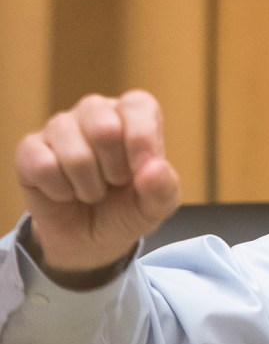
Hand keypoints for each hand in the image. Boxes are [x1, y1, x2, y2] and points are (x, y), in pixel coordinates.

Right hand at [15, 90, 179, 276]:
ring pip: (74, 153)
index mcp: (133, 113)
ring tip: (93, 191)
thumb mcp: (156, 206)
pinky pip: (43, 166)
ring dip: (88, 186)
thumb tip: (153, 168)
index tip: (142, 170)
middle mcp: (96, 111)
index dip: (142, 140)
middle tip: (115, 182)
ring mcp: (61, 126)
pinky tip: (66, 192)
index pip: (138, 106)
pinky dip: (60, 191)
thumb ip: (163, 188)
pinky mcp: (30, 148)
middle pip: (105, 128)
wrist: (91, 237)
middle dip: (115, 170)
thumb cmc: (128, 208)